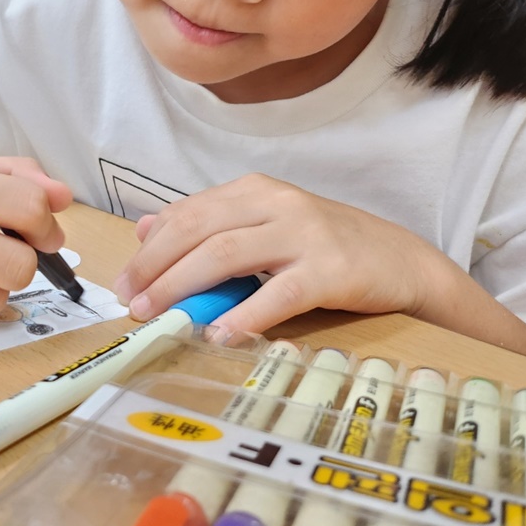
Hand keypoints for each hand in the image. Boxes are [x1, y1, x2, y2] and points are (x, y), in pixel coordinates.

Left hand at [114, 173, 458, 333]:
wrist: (402, 261)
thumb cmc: (326, 246)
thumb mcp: (264, 224)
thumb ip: (209, 224)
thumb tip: (146, 228)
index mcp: (254, 190)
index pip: (187, 213)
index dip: (150, 248)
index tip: (124, 280)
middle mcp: (275, 203)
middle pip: (198, 231)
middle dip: (156, 268)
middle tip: (131, 302)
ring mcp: (303, 234)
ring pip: (225, 255)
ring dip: (183, 288)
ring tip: (158, 316)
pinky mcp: (330, 270)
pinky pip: (276, 294)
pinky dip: (243, 316)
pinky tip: (218, 334)